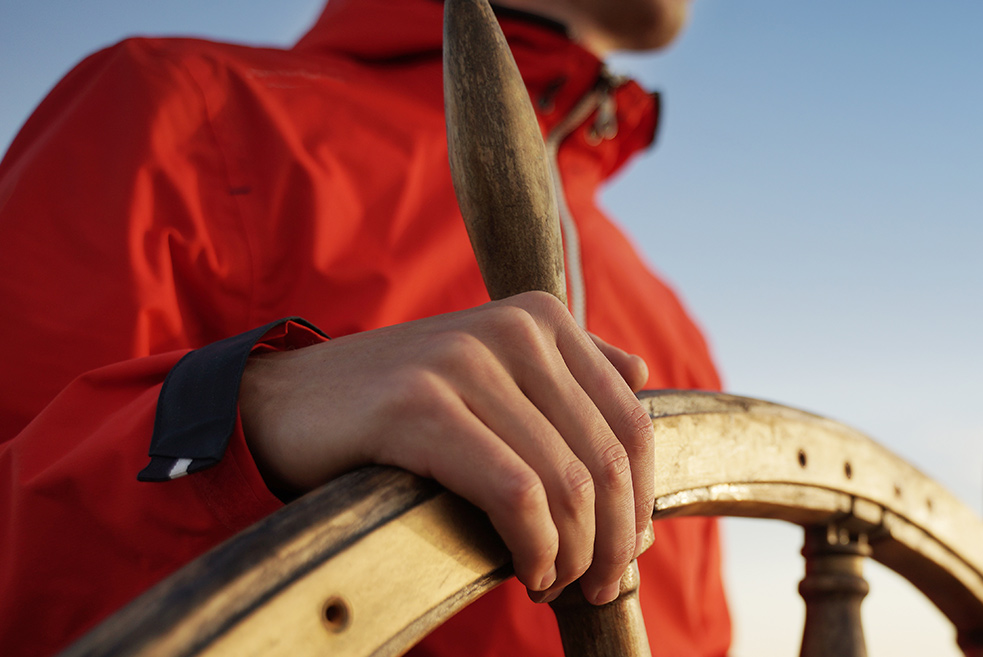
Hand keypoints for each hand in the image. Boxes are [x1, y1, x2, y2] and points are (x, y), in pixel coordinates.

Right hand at [238, 291, 652, 604]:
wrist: (279, 404)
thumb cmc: (395, 407)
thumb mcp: (486, 371)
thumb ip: (564, 369)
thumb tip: (641, 374)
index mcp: (541, 317)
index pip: (633, 421)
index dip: (642, 499)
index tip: (627, 551)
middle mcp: (514, 329)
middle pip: (608, 457)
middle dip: (614, 539)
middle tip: (600, 587)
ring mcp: (465, 361)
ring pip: (568, 482)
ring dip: (574, 554)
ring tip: (554, 586)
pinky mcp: (420, 406)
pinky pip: (515, 494)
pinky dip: (535, 547)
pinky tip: (527, 572)